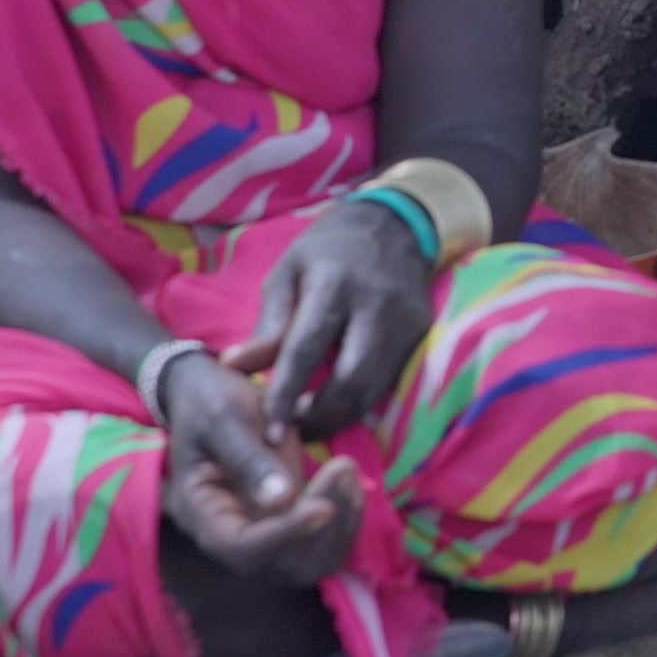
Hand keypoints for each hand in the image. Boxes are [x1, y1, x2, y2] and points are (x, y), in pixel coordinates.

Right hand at [153, 356, 365, 583]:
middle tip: (343, 467)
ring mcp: (260, 532)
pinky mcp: (286, 522)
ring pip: (307, 562)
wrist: (210, 394)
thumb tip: (282, 500)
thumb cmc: (208, 401)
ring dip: (338, 527)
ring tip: (348, 471)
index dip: (284, 535)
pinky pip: (321, 543)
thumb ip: (248, 458)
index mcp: (201, 513)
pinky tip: (351, 481)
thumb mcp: (223, 418)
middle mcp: (230, 533)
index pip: (241, 548)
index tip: (322, 507)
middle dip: (319, 528)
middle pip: (279, 564)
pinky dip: (344, 521)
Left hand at [234, 197, 436, 438]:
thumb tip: (235, 367)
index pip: (306, 350)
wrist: (394, 225)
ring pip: (374, 390)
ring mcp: (406, 323)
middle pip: (351, 380)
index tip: (270, 432)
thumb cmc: (327, 251)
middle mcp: (375, 307)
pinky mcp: (422, 336)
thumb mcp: (287, 275)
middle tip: (293, 430)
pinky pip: (389, 382)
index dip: (286, 395)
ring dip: (340, 415)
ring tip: (310, 421)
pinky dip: (361, 400)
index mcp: (334, 285)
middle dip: (321, 416)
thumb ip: (269, 326)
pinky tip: (338, 403)